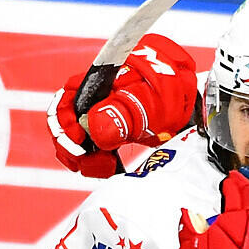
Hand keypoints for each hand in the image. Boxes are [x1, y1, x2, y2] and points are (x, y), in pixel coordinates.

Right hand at [46, 34, 196, 177]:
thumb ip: (123, 113)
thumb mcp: (151, 102)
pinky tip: (113, 166)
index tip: (80, 143)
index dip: (64, 124)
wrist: (187, 106)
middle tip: (94, 160)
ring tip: (109, 164)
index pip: (65, 100)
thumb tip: (94, 128)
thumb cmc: (172, 94)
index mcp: (98, 83)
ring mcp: (94, 119)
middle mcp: (90, 100)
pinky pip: (86, 155)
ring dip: (85, 161)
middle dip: (72, 148)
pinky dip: (95, 165)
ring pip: (72, 144)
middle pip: (62, 125)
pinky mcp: (102, 136)